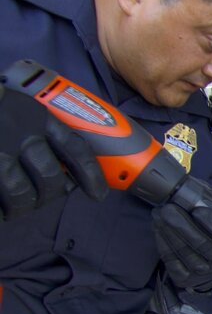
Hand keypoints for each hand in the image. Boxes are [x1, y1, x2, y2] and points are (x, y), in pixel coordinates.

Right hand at [0, 85, 107, 219]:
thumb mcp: (20, 104)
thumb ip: (41, 127)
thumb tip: (62, 162)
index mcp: (38, 116)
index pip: (76, 148)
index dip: (92, 175)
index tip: (99, 194)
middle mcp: (21, 134)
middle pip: (50, 176)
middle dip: (51, 193)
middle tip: (42, 198)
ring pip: (21, 192)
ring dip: (22, 205)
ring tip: (15, 206)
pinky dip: (0, 209)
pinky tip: (0, 209)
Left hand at [152, 202, 211, 293]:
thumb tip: (197, 199)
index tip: (198, 209)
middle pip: (202, 244)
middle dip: (183, 224)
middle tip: (169, 208)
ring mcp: (202, 273)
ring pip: (184, 252)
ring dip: (168, 231)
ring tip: (159, 214)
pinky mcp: (184, 279)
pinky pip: (171, 260)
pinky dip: (162, 243)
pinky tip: (158, 228)